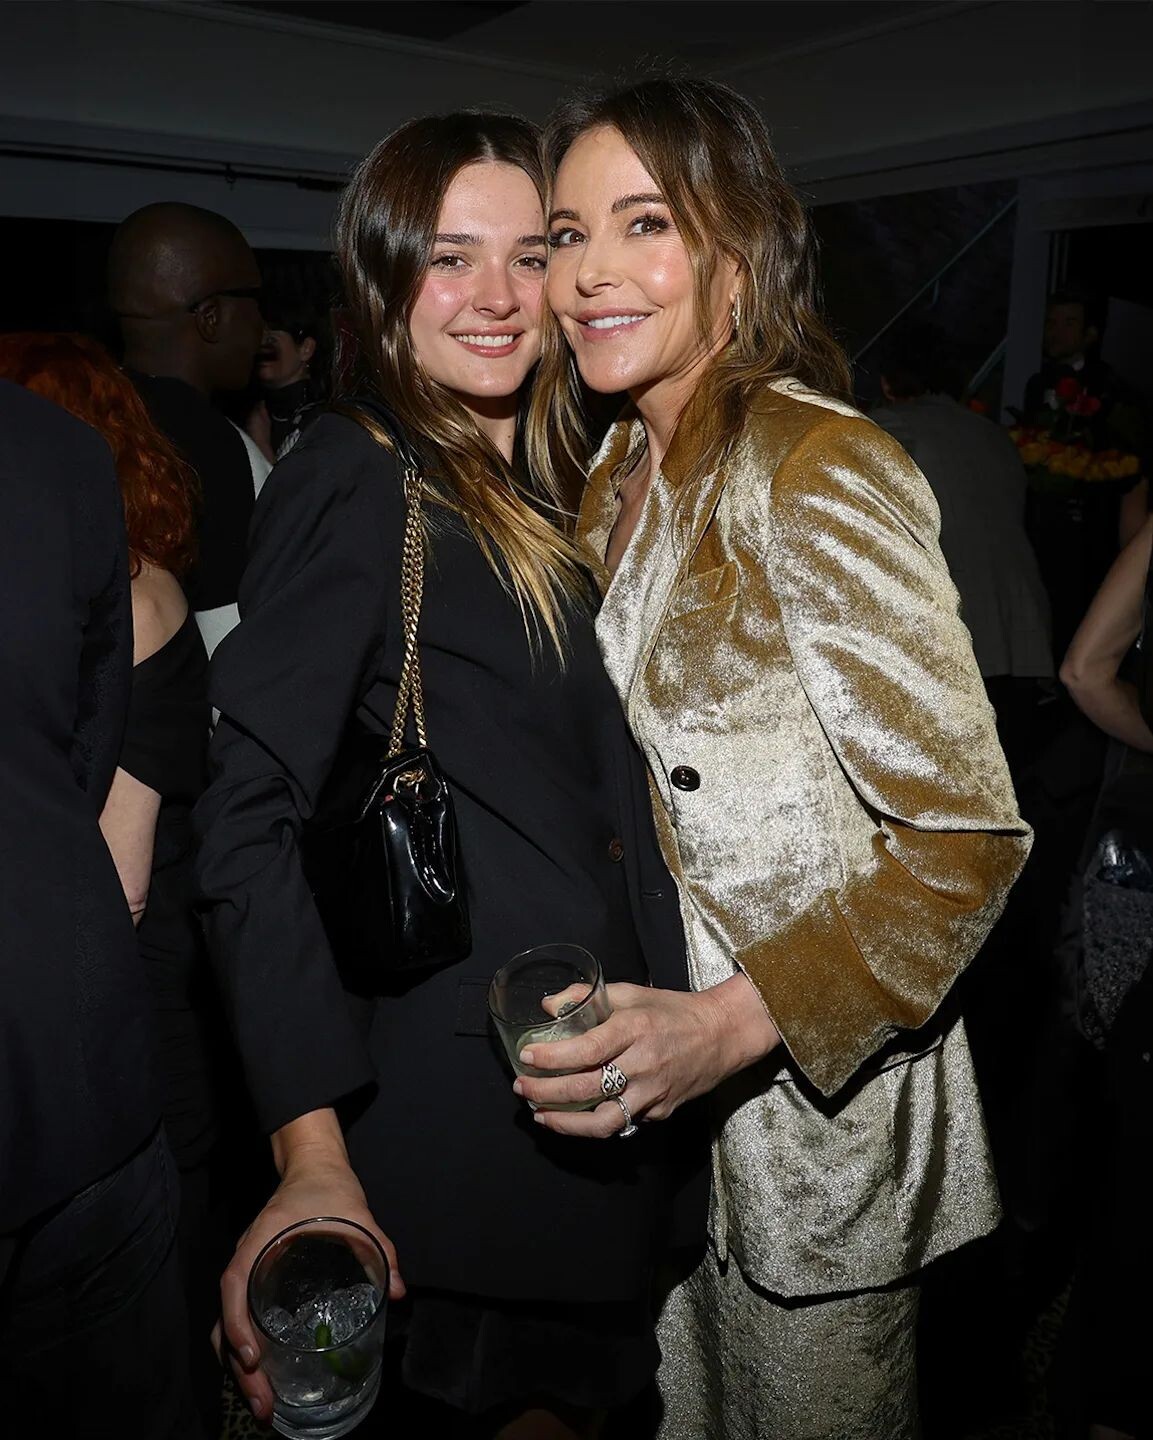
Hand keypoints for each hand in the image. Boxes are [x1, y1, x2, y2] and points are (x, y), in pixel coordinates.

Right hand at [214, 1156, 403, 1425]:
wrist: (313, 1167)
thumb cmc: (329, 1188)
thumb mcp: (357, 1214)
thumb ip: (378, 1248)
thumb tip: (399, 1290)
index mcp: (260, 1241)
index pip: (234, 1285)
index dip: (238, 1324)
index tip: (253, 1358)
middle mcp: (245, 1261)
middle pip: (226, 1321)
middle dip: (241, 1370)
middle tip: (265, 1408)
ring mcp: (247, 1273)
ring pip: (228, 1329)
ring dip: (240, 1371)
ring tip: (265, 1408)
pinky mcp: (256, 1281)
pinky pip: (240, 1322)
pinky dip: (246, 1354)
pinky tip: (267, 1378)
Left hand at [516, 972, 780, 1137]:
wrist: (723, 1034)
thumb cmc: (673, 1010)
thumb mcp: (631, 992)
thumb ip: (587, 996)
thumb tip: (548, 1006)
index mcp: (635, 1029)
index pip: (587, 1049)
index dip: (552, 1057)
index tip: (526, 1058)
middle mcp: (643, 1064)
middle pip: (587, 1089)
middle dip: (546, 1093)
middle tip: (522, 1089)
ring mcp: (654, 1093)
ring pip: (604, 1122)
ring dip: (566, 1124)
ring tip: (541, 1116)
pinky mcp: (661, 1112)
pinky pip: (623, 1123)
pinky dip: (595, 1123)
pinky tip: (575, 1117)